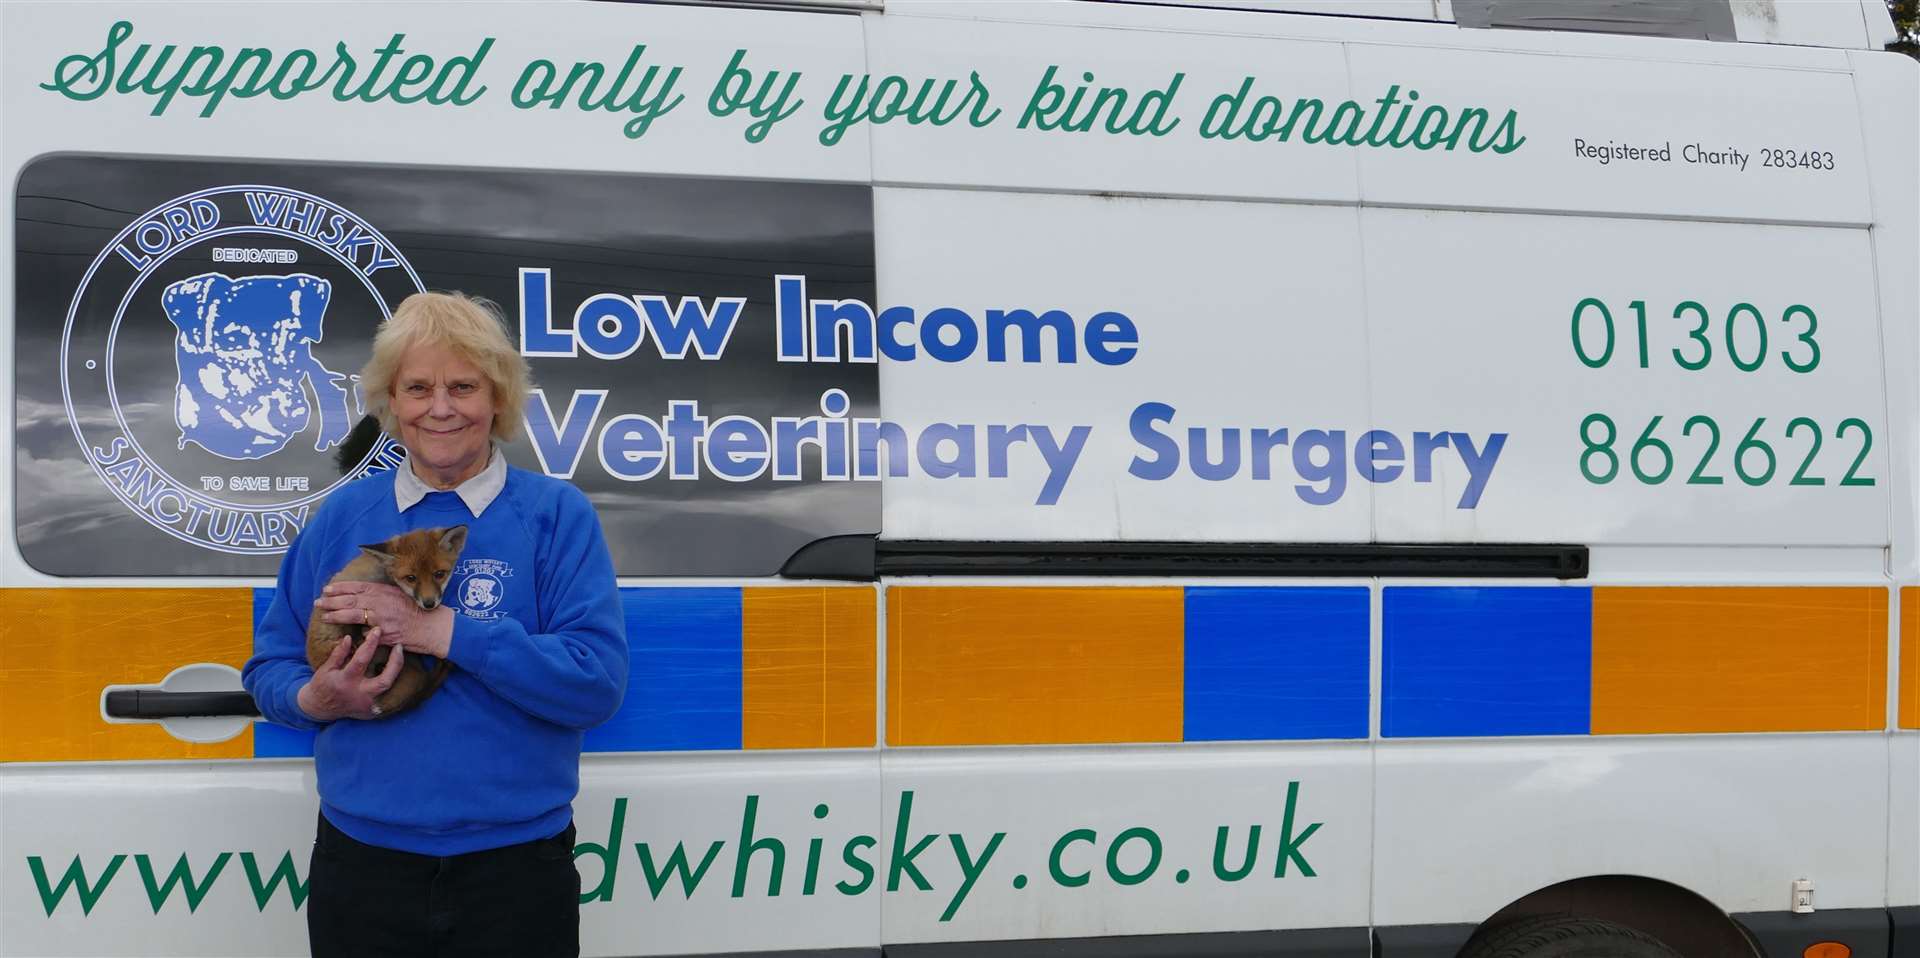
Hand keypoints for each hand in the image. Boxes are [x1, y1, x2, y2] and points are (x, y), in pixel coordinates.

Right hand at [296, 628, 405, 721]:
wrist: (319, 709)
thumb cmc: (322, 686)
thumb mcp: (326, 669)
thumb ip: (338, 654)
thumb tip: (349, 638)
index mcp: (345, 681)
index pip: (361, 660)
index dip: (371, 643)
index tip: (377, 630)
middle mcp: (358, 694)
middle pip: (385, 680)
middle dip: (395, 662)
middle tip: (399, 646)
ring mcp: (367, 704)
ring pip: (388, 687)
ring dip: (396, 670)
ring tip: (399, 655)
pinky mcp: (371, 710)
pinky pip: (386, 694)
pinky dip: (390, 680)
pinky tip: (393, 669)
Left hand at [315, 581, 454, 657]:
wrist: (433, 627)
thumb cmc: (418, 610)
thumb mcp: (400, 595)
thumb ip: (381, 594)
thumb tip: (363, 597)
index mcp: (384, 591)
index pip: (357, 587)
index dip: (340, 587)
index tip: (327, 589)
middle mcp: (381, 602)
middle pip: (350, 600)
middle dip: (331, 601)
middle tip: (318, 602)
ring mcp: (381, 618)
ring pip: (352, 615)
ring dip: (335, 615)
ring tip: (324, 616)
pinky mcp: (383, 634)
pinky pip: (365, 634)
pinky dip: (355, 634)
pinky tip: (344, 636)